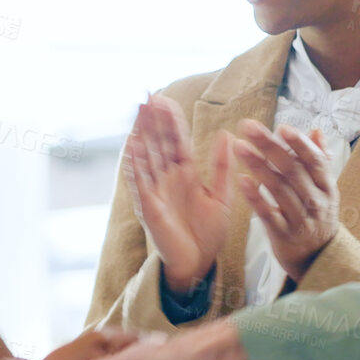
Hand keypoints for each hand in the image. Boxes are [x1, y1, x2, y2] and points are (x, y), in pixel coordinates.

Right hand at [127, 95, 232, 293]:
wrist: (199, 263)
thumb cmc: (208, 232)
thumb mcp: (221, 196)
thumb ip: (221, 166)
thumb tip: (227, 134)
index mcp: (185, 173)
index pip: (176, 140)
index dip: (170, 120)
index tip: (165, 99)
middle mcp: (167, 178)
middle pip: (158, 143)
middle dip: (153, 120)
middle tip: (148, 95)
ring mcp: (156, 191)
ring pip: (147, 156)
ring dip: (142, 134)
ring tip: (138, 113)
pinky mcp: (149, 207)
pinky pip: (140, 182)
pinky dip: (135, 163)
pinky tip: (132, 145)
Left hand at [234, 122, 339, 283]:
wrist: (319, 258)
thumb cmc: (317, 216)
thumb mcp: (324, 189)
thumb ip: (318, 160)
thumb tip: (315, 131)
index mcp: (327, 186)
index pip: (315, 160)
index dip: (300, 144)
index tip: (281, 127)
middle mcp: (316, 201)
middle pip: (293, 170)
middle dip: (270, 146)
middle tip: (248, 126)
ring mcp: (300, 220)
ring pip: (279, 189)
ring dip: (258, 165)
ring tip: (239, 147)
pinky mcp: (283, 235)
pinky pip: (268, 214)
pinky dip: (255, 197)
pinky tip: (241, 180)